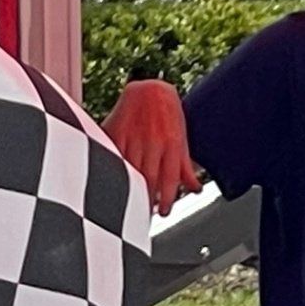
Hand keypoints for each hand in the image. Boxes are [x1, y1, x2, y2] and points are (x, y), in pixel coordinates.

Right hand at [101, 80, 200, 216]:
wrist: (150, 88)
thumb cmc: (169, 115)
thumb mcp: (182, 140)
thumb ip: (186, 167)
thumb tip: (195, 190)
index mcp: (172, 144)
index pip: (170, 178)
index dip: (168, 199)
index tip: (164, 213)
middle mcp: (153, 141)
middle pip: (148, 177)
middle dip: (146, 199)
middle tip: (143, 217)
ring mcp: (134, 136)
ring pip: (129, 169)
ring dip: (128, 188)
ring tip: (127, 205)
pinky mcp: (116, 131)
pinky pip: (112, 153)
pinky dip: (111, 169)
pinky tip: (109, 181)